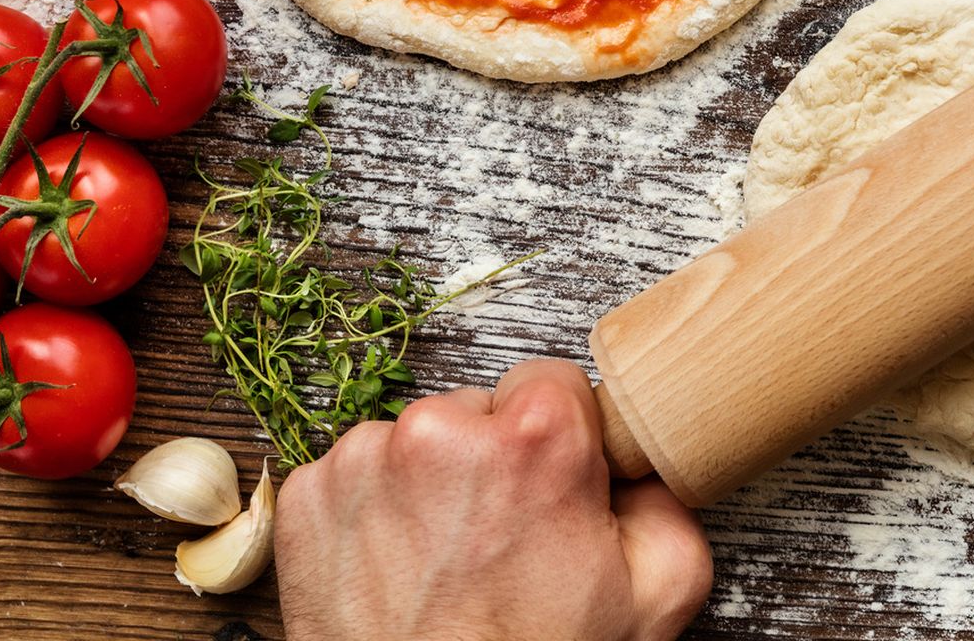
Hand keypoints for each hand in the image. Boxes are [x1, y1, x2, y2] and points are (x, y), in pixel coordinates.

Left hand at [273, 359, 712, 640]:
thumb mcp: (656, 594)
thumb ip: (665, 500)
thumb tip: (640, 464)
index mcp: (532, 438)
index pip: (553, 380)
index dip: (559, 440)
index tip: (550, 487)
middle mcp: (438, 430)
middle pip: (480, 409)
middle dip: (492, 461)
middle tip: (500, 541)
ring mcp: (363, 460)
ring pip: (415, 441)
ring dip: (431, 485)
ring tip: (445, 564)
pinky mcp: (307, 496)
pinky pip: (357, 476)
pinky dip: (376, 512)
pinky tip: (400, 569)